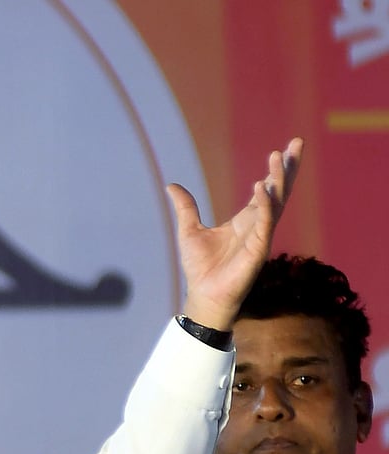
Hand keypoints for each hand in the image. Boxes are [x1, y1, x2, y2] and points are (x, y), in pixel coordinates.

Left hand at [170, 137, 303, 330]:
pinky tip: (261, 187)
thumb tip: (171, 185)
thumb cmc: (200, 268)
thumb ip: (186, 207)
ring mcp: (260, 236)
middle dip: (288, 168)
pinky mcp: (258, 249)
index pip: (265, 190)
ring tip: (278, 157)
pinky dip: (264, 205)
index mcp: (245, 220)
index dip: (274, 171)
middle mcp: (257, 225)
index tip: (282, 149)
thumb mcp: (189, 230)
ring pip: (275, 203)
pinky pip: (265, 223)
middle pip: (278, 191)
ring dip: (278, 180)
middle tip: (297, 143)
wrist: (202, 296)